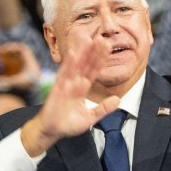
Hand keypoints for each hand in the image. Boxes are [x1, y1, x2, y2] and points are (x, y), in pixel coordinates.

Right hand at [22, 36, 120, 155]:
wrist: (51, 131)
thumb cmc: (68, 124)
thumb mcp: (90, 118)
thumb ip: (103, 109)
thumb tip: (118, 100)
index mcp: (82, 88)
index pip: (93, 71)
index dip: (101, 60)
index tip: (109, 48)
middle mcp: (74, 83)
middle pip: (86, 65)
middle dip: (94, 52)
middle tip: (103, 39)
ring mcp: (66, 85)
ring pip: (76, 66)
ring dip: (82, 54)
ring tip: (90, 40)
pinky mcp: (58, 89)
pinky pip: (63, 75)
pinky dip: (67, 65)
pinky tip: (72, 53)